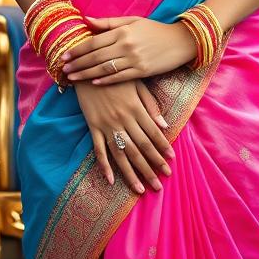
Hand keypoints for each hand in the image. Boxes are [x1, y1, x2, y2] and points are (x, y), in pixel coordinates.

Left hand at [63, 16, 196, 84]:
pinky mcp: (143, 71)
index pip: (94, 41)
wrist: (181, 41)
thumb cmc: (154, 30)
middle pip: (96, 56)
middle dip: (77, 63)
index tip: (65, 55)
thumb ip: (108, 23)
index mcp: (123, 31)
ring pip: (105, 69)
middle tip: (63, 69)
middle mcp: (126, 45)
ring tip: (73, 77)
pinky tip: (93, 83)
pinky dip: (105, 80)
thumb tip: (86, 20)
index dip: (78, 49)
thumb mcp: (133, 21)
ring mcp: (135, 59)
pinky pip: (119, 77)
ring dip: (86, 73)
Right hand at [75, 79, 174, 193]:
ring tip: (141, 190)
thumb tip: (165, 125)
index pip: (153, 133)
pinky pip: (99, 150)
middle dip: (152, 167)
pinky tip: (111, 181)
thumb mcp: (137, 84)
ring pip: (122, 154)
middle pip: (141, 148)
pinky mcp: (93, 127)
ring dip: (132, 174)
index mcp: (136, 108)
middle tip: (160, 184)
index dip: (163, 148)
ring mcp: (107, 125)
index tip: (171, 161)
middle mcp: (123, 119)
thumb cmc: (116, 76)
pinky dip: (104, 166)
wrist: (88, 68)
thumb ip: (150, 105)